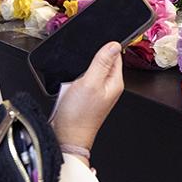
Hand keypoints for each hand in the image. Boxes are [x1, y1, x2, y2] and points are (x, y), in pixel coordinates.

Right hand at [49, 42, 123, 156]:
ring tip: (75, 80)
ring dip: (81, 70)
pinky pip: (81, 80)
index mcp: (115, 82)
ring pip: (90, 70)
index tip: (94, 47)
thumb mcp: (90, 83)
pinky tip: (70, 86)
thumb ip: (102, 62)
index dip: (106, 47)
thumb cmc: (78, 116)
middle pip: (103, 61)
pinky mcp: (86, 96)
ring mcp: (97, 92)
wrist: (66, 137)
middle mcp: (108, 87)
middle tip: (82, 68)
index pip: (116, 55)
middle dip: (91, 59)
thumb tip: (114, 44)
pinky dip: (75, 80)